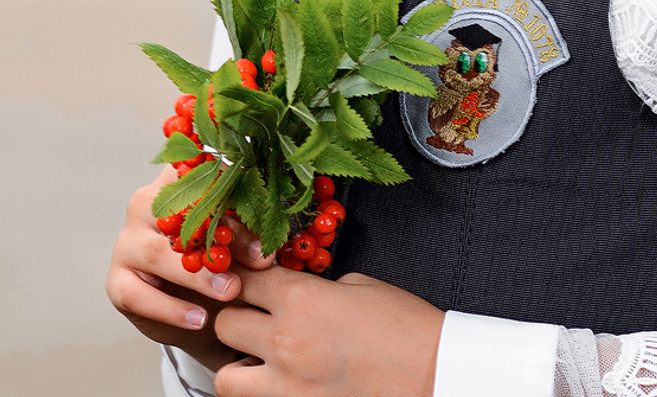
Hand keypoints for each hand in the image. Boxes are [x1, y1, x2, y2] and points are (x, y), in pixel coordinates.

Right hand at [106, 168, 272, 370]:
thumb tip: (265, 253)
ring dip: (197, 275)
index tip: (263, 208)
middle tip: (259, 261)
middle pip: (179, 214)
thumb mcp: (236, 244)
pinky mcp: (118, 281)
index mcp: (176, 181)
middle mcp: (145, 205)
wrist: (197, 308)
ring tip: (231, 290)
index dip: (231, 189)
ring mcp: (127, 242)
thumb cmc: (219, 261)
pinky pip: (139, 295)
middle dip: (221, 236)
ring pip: (157, 253)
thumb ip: (247, 241)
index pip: (199, 175)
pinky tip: (199, 319)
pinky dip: (171, 309)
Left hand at [214, 266, 443, 396]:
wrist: (432, 374)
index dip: (240, 271)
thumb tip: (297, 294)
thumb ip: (317, 289)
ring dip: (236, 362)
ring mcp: (287, 386)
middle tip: (252, 312)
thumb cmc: (404, 327)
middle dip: (235, 314)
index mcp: (303, 300)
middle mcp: (286, 342)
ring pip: (225, 377)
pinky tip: (278, 380)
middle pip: (225, 322)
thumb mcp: (358, 286)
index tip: (241, 271)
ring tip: (257, 356)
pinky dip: (259, 392)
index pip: (245, 277)